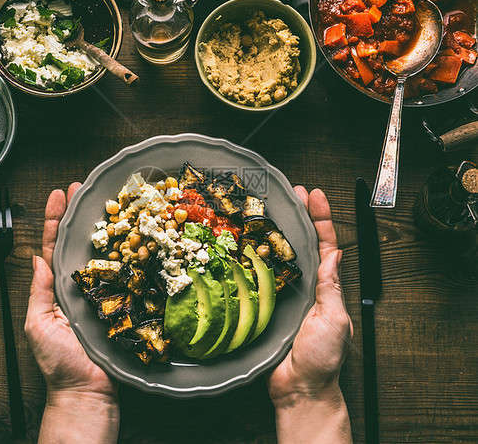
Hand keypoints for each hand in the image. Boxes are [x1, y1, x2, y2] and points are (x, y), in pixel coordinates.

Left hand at [25, 184, 118, 443]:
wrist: (88, 390)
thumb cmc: (59, 363)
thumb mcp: (38, 325)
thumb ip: (38, 292)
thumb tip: (35, 259)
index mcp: (59, 287)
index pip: (54, 246)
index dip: (55, 220)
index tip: (58, 195)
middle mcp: (83, 283)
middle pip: (81, 242)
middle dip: (80, 214)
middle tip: (83, 188)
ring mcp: (105, 290)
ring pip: (105, 252)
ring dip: (105, 226)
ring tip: (107, 201)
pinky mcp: (124, 300)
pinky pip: (127, 274)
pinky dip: (130, 254)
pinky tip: (134, 235)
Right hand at [266, 188, 352, 441]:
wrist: (298, 388)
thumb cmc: (322, 357)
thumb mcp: (334, 318)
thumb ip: (332, 287)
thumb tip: (335, 254)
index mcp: (326, 286)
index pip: (326, 244)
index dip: (321, 219)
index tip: (316, 196)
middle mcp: (305, 285)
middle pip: (302, 243)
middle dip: (299, 216)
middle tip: (290, 193)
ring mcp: (284, 293)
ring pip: (280, 256)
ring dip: (276, 231)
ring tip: (269, 208)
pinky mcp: (265, 304)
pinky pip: (259, 277)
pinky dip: (254, 259)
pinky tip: (245, 244)